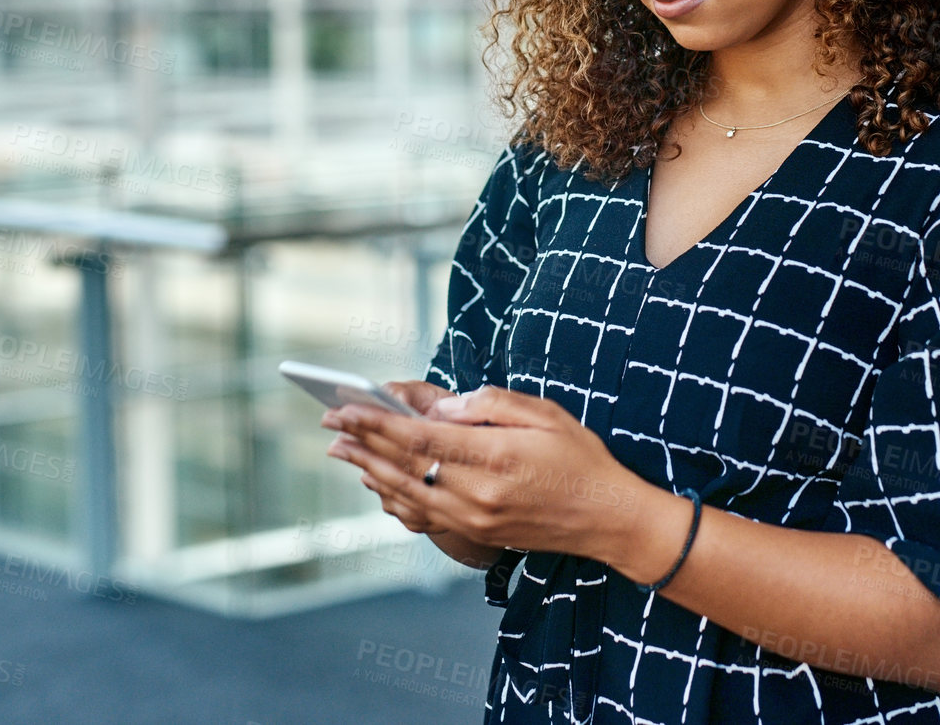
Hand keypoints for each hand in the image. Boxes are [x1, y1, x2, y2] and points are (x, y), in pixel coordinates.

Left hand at [321, 385, 654, 562]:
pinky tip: (378, 484)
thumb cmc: (580, 458)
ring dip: (369, 471)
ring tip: (342, 451)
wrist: (609, 519)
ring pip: (407, 494)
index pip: (421, 438)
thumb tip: (442, 406)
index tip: (347, 408)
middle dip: (363, 443)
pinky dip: (394, 499)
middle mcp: (479, 495)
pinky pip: (423, 518)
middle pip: (405, 466)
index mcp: (496, 457)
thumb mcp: (545, 413)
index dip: (377, 423)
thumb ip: (490, 404)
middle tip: (330, 424)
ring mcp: (475, 520)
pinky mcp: (476, 535)